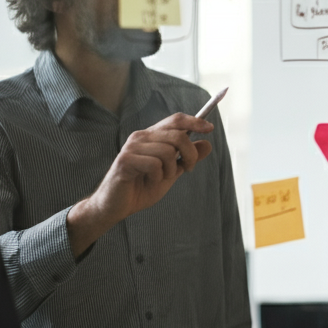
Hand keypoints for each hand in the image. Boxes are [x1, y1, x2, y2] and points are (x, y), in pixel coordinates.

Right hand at [67, 113, 212, 256]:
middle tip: (188, 169)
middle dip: (190, 154)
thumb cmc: (142, 188)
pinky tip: (149, 181)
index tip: (210, 128)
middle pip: (178, 135)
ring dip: (171, 170)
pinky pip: (155, 164)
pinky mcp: (125, 160)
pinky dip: (158, 177)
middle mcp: (141, 137)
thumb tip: (207, 143)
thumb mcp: (172, 172)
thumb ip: (187, 158)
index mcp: (152, 137)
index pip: (175, 120)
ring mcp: (132, 147)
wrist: (117, 206)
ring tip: (161, 178)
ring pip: (168, 151)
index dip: (194, 121)